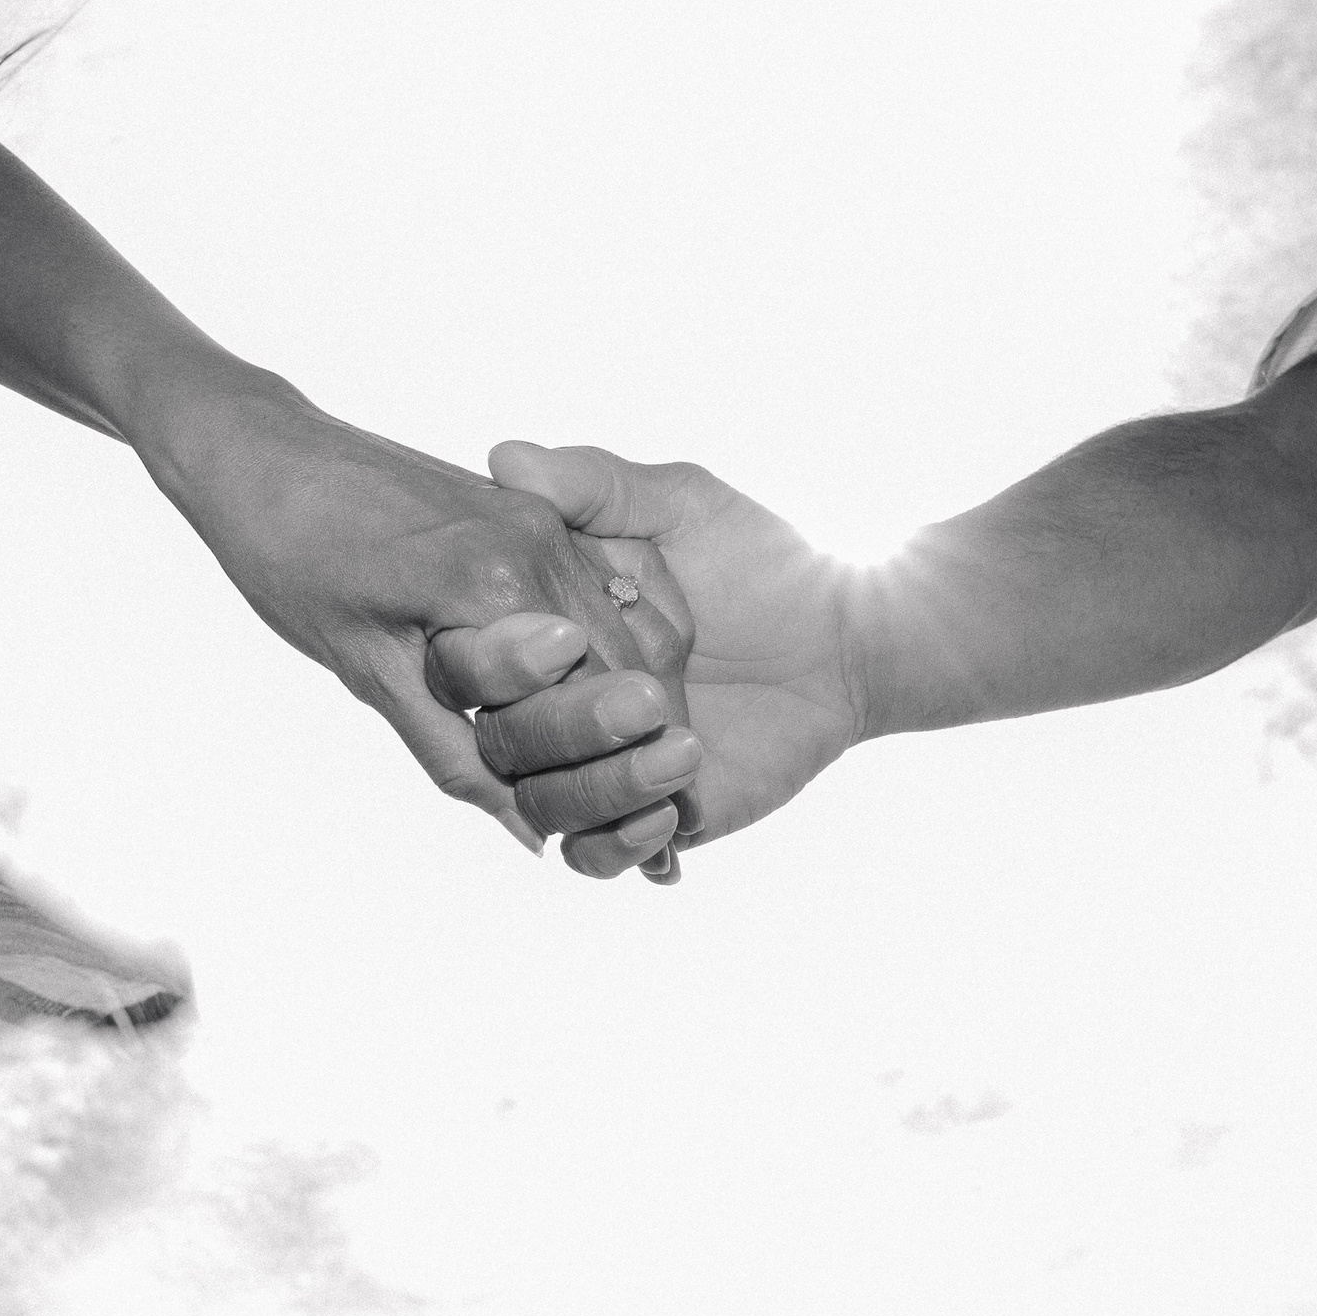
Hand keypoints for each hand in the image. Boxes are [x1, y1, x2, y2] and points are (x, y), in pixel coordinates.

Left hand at [141, 377, 700, 873]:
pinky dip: (598, 649)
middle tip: (643, 812)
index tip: (638, 824)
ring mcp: (539, 519)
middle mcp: (539, 544)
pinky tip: (582, 695)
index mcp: (500, 586)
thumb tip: (528, 831)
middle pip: (629, 663)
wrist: (262, 455)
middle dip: (638, 736)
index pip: (604, 698)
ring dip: (624, 695)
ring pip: (619, 625)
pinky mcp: (528, 510)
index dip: (623, 766)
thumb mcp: (367, 671)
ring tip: (619, 763)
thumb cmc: (292, 559)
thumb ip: (453, 753)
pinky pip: (588, 590)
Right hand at [482, 441, 865, 849]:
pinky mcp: (644, 816)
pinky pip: (594, 857)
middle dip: (565, 727)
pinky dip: (619, 844)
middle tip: (649, 697)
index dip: (499, 661)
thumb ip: (595, 485)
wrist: (847, 637)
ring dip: (602, 786)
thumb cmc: (759, 559)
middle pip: (501, 743)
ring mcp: (593, 766)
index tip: (566, 638)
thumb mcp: (680, 505)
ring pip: (543, 807)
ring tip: (683, 749)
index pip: (469, 663)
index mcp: (538, 631)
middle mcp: (551, 703)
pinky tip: (674, 810)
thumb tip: (505, 458)